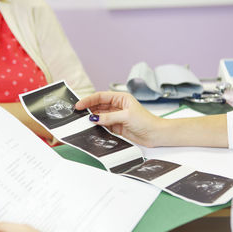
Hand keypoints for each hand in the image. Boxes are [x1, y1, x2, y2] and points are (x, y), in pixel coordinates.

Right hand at [76, 92, 227, 147]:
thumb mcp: (126, 117)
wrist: (156, 134)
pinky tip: (90, 128)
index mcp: (121, 98)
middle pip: (98, 106)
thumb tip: (94, 118)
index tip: (79, 105)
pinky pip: (103, 125)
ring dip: (91, 118)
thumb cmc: (146, 121)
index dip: (89, 100)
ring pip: (100, 116)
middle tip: (76, 113)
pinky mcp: (116, 127)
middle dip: (88, 108)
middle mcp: (117, 106)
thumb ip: (109, 117)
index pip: (101, 96)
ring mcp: (116, 117)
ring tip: (81, 121)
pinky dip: (97, 126)